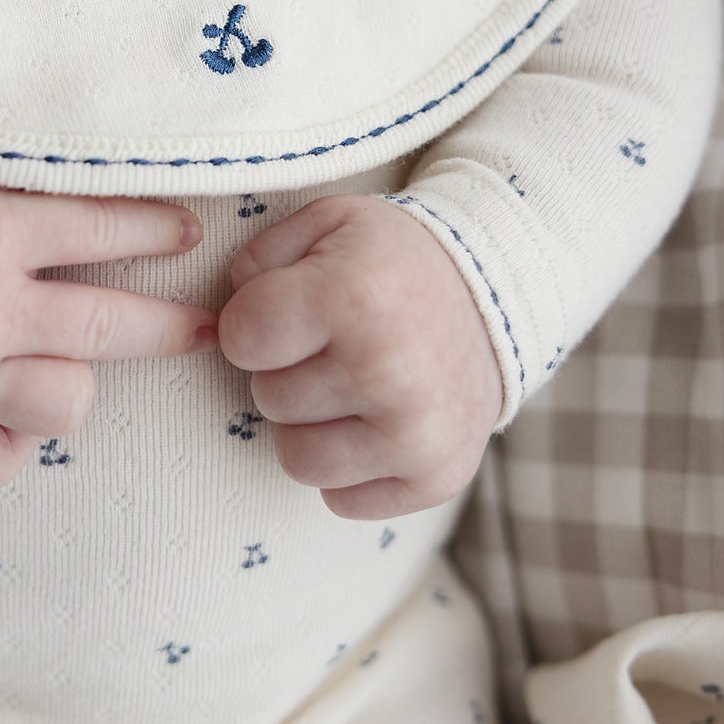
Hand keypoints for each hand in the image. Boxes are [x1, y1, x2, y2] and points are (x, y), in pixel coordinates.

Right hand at [0, 157, 218, 490]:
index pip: (102, 228)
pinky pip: (4, 459)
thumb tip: (119, 186)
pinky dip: (12, 439)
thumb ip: (25, 188)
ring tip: (51, 360)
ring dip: (71, 382)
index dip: (158, 229)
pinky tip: (3, 406)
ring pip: (69, 403)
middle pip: (111, 329)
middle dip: (170, 326)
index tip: (191, 232)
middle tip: (203, 327)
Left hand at [217, 194, 500, 519]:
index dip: (252, 323)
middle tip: (334, 345)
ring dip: (310, 427)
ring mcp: (416, 434)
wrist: (497, 301)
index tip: (287, 310)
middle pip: (268, 399)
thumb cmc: (393, 262)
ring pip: (297, 460)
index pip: (240, 339)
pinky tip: (376, 422)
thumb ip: (259, 257)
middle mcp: (388, 372)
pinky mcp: (435, 479)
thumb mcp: (328, 224)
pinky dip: (349, 468)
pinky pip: (341, 500)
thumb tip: (226, 321)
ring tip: (350, 387)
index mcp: (354, 298)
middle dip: (286, 372)